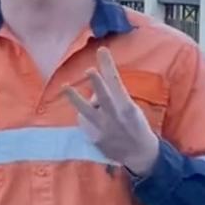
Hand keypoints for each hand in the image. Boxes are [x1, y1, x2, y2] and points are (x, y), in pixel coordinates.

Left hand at [64, 46, 159, 177]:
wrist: (140, 154)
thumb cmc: (134, 124)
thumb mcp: (129, 107)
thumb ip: (113, 95)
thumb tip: (95, 85)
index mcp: (127, 106)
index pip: (116, 82)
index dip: (108, 66)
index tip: (102, 50)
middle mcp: (115, 117)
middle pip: (105, 97)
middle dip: (97, 84)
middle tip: (90, 70)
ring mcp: (104, 129)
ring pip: (87, 112)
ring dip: (75, 98)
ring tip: (65, 86)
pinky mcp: (95, 138)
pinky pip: (85, 121)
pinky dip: (87, 116)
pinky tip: (96, 120)